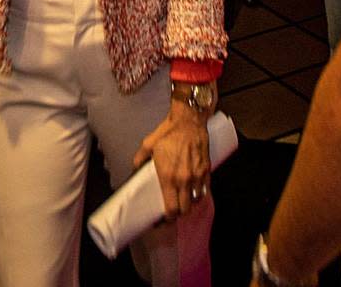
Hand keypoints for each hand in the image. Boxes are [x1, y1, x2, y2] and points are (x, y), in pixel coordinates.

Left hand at [132, 101, 211, 218]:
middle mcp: (184, 180)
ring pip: (196, 201)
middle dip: (178, 214)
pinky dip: (199, 193)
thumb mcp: (148, 145)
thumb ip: (139, 160)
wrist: (189, 121)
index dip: (167, 218)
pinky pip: (204, 189)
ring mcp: (197, 176)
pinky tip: (192, 191)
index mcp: (168, 176)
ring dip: (189, 205)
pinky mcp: (206, 170)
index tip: (163, 219)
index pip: (171, 208)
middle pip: (185, 209)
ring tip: (182, 202)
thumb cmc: (168, 132)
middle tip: (172, 212)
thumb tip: (134, 170)